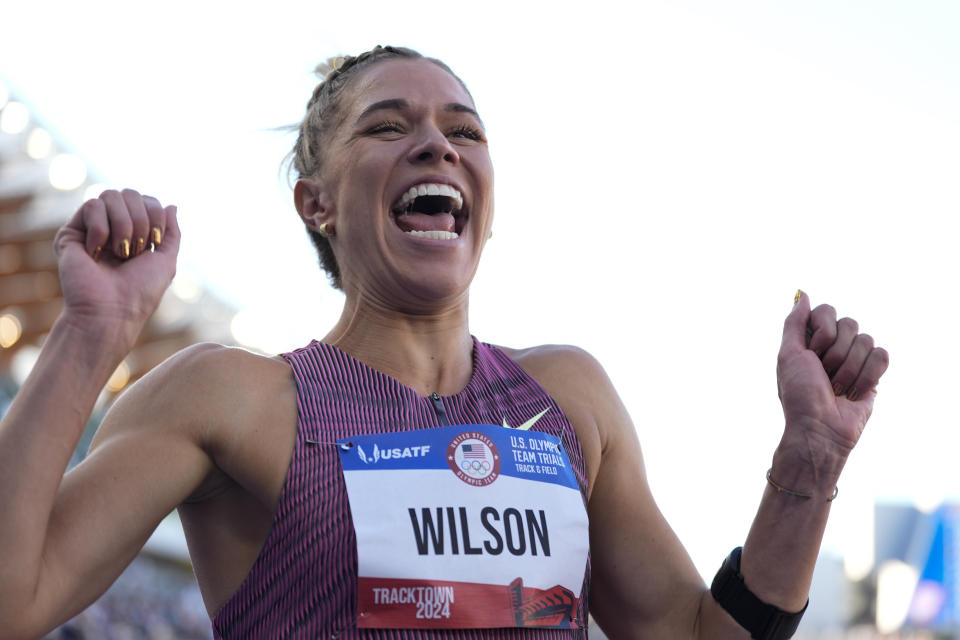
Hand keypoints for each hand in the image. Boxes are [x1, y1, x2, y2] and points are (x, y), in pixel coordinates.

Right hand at [53, 189, 179, 342]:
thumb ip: (171, 232)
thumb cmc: (141, 291)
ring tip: (119, 252)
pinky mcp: (71, 233)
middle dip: (140, 220)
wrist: (112, 311)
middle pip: (130, 193)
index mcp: (135, 233)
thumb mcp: (167, 260)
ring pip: (110, 195)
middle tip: (136, 250)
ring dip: (123, 225)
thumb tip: (171, 205)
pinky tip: (96, 253)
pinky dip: (101, 230)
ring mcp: (91, 229)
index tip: (155, 242)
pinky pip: (91, 206)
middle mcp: (112, 228)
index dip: (155, 214)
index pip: (147, 200)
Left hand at [776, 292, 888, 459]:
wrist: (820, 428)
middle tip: (824, 375)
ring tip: (837, 388)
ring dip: (849, 369)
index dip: (821, 332)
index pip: (827, 310)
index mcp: (812, 339)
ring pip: (866, 340)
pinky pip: (882, 355)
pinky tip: (855, 391)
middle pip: (849, 323)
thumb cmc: (799, 394)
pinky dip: (868, 375)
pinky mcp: (874, 374)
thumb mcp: (788, 355)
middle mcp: (835, 345)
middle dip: (834, 354)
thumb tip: (802, 293)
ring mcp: (856, 358)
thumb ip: (795, 322)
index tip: (811, 354)